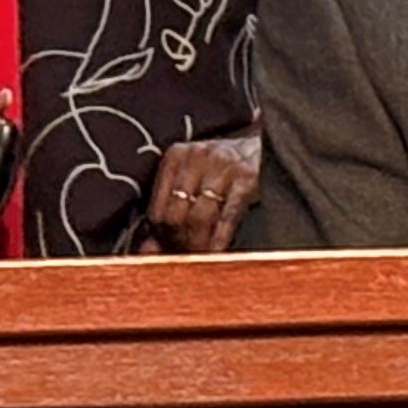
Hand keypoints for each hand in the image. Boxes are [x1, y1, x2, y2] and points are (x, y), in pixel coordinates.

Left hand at [143, 127, 262, 254]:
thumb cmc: (221, 170)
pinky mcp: (247, 177)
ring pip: (199, 217)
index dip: (161, 237)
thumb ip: (168, 213)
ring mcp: (223, 166)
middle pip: (175, 215)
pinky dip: (220, 240)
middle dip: (179, 243)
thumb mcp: (191, 181)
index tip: (170, 250)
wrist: (262, 149)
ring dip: (198, 245)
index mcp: (175, 156)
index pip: (156, 210)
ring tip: (201, 258)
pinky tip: (218, 254)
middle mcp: (196, 157)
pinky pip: (228, 216)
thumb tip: (146, 252)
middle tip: (187, 258)